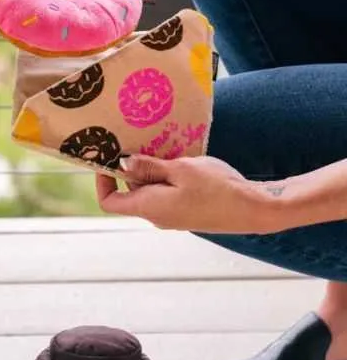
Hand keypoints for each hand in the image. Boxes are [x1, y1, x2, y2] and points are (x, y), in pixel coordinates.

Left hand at [95, 155, 283, 234]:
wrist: (256, 209)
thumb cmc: (217, 188)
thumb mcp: (180, 169)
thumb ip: (149, 167)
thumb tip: (123, 164)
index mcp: (149, 207)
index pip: (109, 202)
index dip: (103, 181)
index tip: (108, 160)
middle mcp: (156, 216)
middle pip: (130, 193)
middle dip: (130, 169)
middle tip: (137, 143)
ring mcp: (173, 216)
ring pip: (150, 191)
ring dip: (151, 171)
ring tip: (161, 148)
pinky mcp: (187, 213)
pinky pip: (167, 194)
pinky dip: (167, 177)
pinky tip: (180, 160)